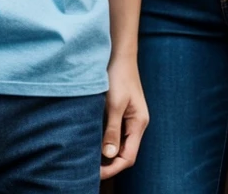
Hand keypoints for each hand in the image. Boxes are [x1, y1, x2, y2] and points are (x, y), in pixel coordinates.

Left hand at [100, 55, 148, 179]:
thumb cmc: (118, 75)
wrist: (119, 54)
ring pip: (119, 143)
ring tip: (89, 158)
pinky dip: (106, 140)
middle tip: (89, 169)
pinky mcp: (122, 111)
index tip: (95, 173)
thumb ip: (112, 130)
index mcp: (138, 123)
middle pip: (125, 153)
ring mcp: (130, 118)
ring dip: (106, 152)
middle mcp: (136, 123)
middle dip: (109, 164)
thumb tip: (109, 155)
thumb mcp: (114, 103)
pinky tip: (93, 140)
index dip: (113, 168)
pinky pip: (116, 132)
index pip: (128, 156)